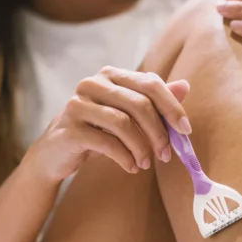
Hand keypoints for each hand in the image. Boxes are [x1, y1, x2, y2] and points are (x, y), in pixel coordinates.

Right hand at [25, 67, 191, 181]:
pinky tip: (131, 167)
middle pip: (139, 103)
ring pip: (123, 123)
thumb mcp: (127, 115)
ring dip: (142, 148)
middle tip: (166, 155)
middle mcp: (92, 83)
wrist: (55, 154)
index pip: (150, 83)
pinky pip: (107, 143)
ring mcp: (78, 104)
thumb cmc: (96, 132)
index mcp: (110, 75)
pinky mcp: (70, 128)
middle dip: (158, 132)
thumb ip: (154, 101)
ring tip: (145, 164)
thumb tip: (185, 86)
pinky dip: (125, 157)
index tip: (185, 130)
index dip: (172, 106)